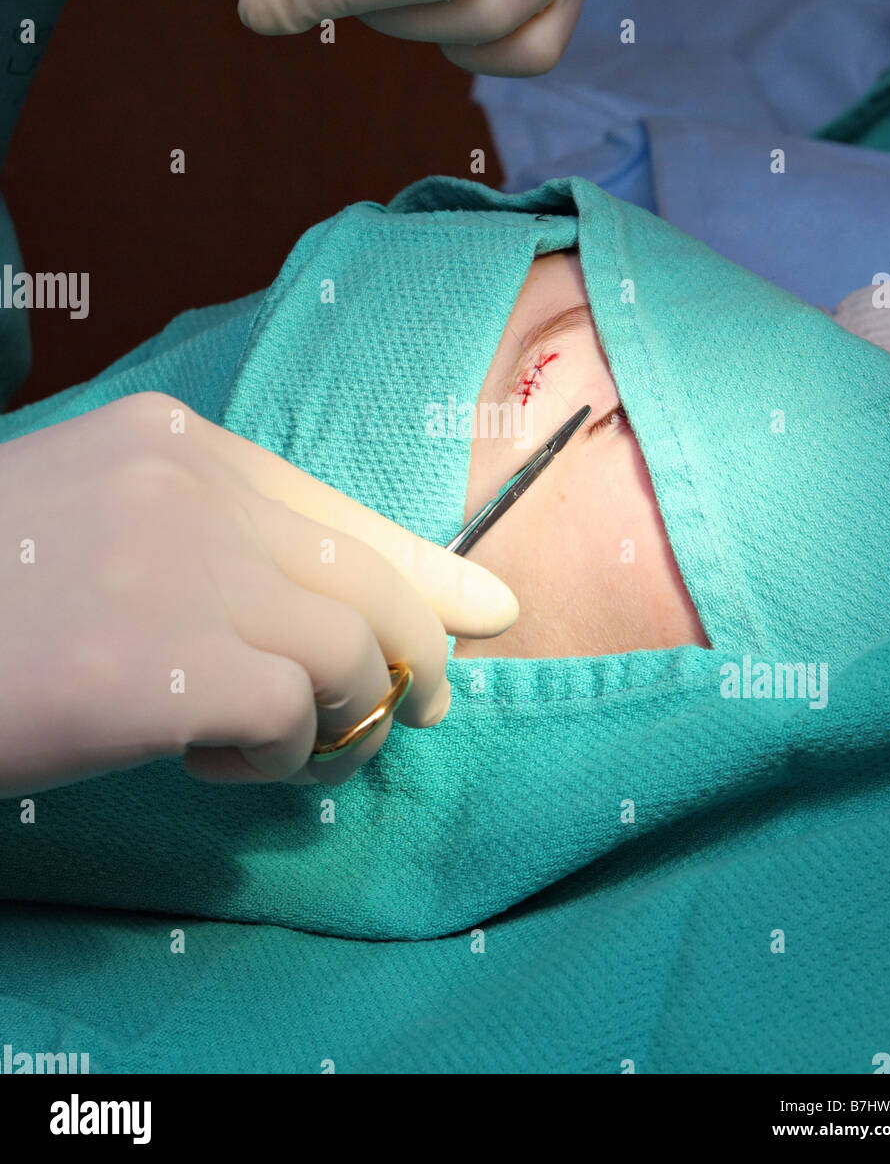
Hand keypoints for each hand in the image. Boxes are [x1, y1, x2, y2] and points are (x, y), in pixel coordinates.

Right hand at [0, 393, 516, 797]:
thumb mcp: (91, 524)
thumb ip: (202, 540)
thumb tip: (322, 610)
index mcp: (172, 442)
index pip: (340, 510)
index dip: (425, 567)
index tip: (485, 610)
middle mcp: (188, 488)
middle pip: (369, 578)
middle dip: (416, 653)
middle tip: (418, 710)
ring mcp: (178, 568)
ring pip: (351, 650)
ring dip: (339, 718)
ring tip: (285, 749)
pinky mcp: (162, 664)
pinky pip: (294, 715)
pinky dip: (278, 755)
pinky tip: (213, 758)